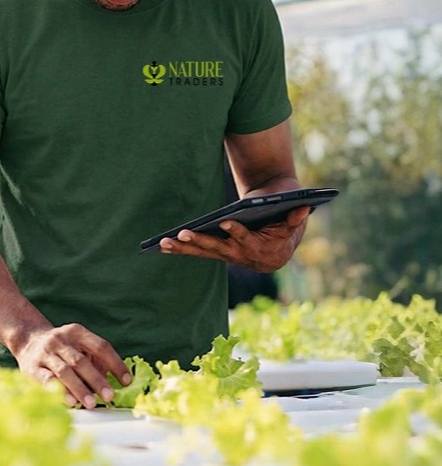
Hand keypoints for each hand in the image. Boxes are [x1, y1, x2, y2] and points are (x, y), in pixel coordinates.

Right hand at [14, 323, 131, 408]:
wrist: (28, 340)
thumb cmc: (62, 348)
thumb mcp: (79, 345)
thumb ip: (95, 360)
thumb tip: (114, 382)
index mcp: (78, 332)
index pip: (101, 346)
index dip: (115, 364)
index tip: (126, 381)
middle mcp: (61, 340)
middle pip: (82, 361)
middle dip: (97, 380)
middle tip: (109, 396)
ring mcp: (46, 352)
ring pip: (65, 371)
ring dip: (80, 388)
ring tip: (92, 403)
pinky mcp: (32, 366)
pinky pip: (47, 379)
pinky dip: (60, 390)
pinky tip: (70, 401)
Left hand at [158, 206, 308, 272]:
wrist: (282, 244)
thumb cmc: (286, 226)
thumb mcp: (293, 220)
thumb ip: (296, 218)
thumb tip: (303, 208)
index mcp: (262, 250)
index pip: (247, 240)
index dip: (236, 231)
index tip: (225, 222)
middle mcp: (243, 257)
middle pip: (219, 249)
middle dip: (200, 241)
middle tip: (184, 234)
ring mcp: (229, 256)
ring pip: (205, 253)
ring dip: (184, 248)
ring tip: (164, 242)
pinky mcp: (219, 253)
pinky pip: (200, 252)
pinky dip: (182, 249)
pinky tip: (164, 245)